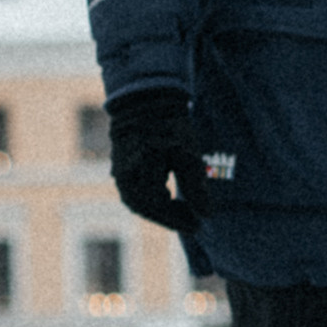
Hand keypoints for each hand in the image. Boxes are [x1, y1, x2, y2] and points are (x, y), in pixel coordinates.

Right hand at [108, 87, 208, 231]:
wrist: (147, 100)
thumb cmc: (171, 126)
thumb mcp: (188, 155)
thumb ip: (195, 187)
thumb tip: (206, 216)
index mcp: (141, 169)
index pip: (158, 205)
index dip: (178, 219)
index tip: (198, 226)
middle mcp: (125, 174)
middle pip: (144, 207)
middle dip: (169, 218)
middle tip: (192, 223)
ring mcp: (119, 172)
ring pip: (137, 202)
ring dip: (159, 211)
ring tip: (182, 211)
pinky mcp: (120, 168)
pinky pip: (133, 192)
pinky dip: (150, 200)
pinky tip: (168, 199)